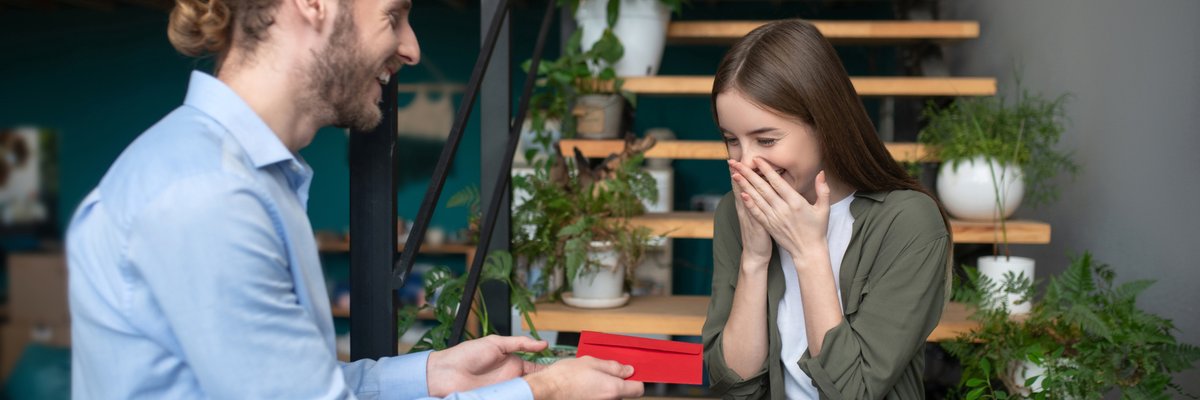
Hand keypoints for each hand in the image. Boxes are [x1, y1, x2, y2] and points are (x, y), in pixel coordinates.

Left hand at [426, 335, 548, 396]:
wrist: (444, 372)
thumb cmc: (466, 355)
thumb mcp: (496, 343)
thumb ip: (520, 343)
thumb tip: (543, 343)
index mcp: (514, 365)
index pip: (537, 369)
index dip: (549, 372)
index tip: (562, 374)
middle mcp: (511, 380)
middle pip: (534, 385)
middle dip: (545, 386)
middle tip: (558, 388)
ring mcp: (504, 392)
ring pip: (525, 395)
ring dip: (533, 394)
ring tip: (546, 394)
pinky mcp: (497, 399)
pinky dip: (519, 399)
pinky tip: (528, 397)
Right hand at [524, 356, 643, 399]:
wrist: (546, 390)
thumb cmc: (564, 377)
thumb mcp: (591, 362)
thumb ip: (613, 367)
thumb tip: (628, 370)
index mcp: (613, 389)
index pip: (639, 389)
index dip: (636, 380)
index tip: (630, 374)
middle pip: (623, 393)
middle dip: (616, 383)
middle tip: (602, 372)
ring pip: (609, 396)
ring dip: (604, 388)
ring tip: (588, 379)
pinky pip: (598, 399)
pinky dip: (594, 393)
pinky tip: (583, 387)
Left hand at [729, 158, 830, 260]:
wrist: (809, 251)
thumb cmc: (817, 229)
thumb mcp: (824, 208)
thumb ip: (822, 189)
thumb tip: (821, 172)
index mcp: (796, 202)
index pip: (778, 182)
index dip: (766, 170)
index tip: (756, 159)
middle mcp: (783, 209)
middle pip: (763, 188)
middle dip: (748, 174)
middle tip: (736, 162)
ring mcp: (774, 218)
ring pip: (757, 199)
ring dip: (744, 186)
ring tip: (734, 174)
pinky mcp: (769, 226)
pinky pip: (756, 213)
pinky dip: (748, 203)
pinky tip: (740, 194)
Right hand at [729, 161, 772, 267]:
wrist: (755, 254)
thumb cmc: (759, 234)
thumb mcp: (756, 216)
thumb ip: (757, 201)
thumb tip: (760, 187)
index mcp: (747, 206)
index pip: (742, 186)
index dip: (740, 173)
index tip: (737, 158)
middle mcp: (745, 210)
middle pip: (739, 189)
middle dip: (736, 174)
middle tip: (731, 160)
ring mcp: (749, 218)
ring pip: (743, 198)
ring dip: (739, 186)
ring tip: (736, 172)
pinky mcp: (755, 226)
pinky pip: (751, 212)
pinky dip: (747, 203)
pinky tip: (745, 195)